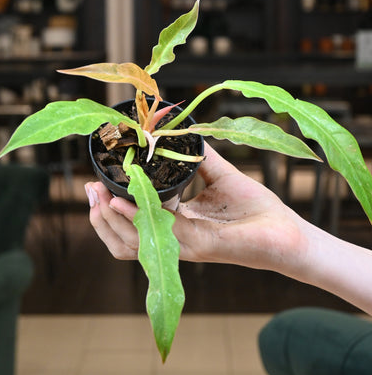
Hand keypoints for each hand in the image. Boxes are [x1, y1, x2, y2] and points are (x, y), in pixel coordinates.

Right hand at [85, 142, 307, 274]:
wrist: (287, 232)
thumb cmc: (255, 208)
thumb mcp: (219, 174)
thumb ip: (196, 154)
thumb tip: (177, 127)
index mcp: (175, 226)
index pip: (131, 225)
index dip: (108, 208)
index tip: (93, 183)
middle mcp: (173, 240)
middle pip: (122, 240)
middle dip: (99, 216)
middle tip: (88, 190)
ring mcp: (183, 247)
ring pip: (131, 242)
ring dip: (109, 219)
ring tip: (98, 196)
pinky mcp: (198, 246)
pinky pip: (158, 232)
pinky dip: (135, 218)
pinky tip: (123, 200)